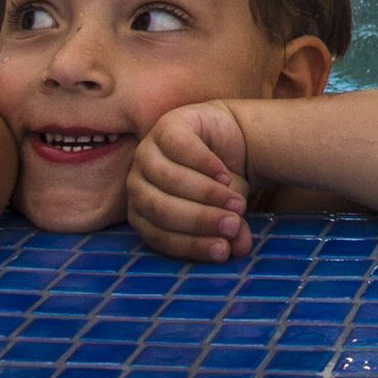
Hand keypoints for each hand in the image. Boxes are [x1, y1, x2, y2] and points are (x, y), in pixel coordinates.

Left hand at [129, 104, 257, 262]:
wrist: (227, 140)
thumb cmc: (218, 186)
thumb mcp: (225, 214)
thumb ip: (230, 232)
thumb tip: (241, 248)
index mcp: (142, 213)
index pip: (159, 236)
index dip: (192, 245)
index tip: (223, 251)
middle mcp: (137, 184)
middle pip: (161, 208)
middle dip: (200, 219)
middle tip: (233, 224)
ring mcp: (147, 153)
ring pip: (169, 179)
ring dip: (207, 194)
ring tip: (236, 203)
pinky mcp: (166, 127)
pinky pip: (181, 148)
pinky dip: (205, 165)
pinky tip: (225, 177)